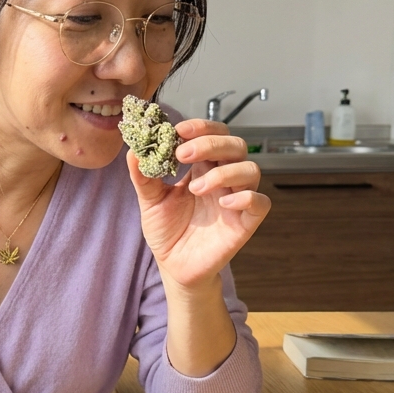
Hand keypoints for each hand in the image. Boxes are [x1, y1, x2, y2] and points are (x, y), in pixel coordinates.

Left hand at [127, 119, 269, 291]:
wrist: (173, 265)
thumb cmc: (167, 230)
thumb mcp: (149, 200)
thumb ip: (143, 176)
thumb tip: (132, 150)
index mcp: (203, 167)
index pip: (214, 134)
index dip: (201, 127)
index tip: (177, 131)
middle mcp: (224, 178)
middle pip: (235, 145)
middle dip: (210, 143)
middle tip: (182, 154)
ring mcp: (237, 199)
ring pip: (251, 169)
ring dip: (224, 172)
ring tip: (195, 188)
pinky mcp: (245, 222)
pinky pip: (261, 202)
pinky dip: (245, 198)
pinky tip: (223, 203)